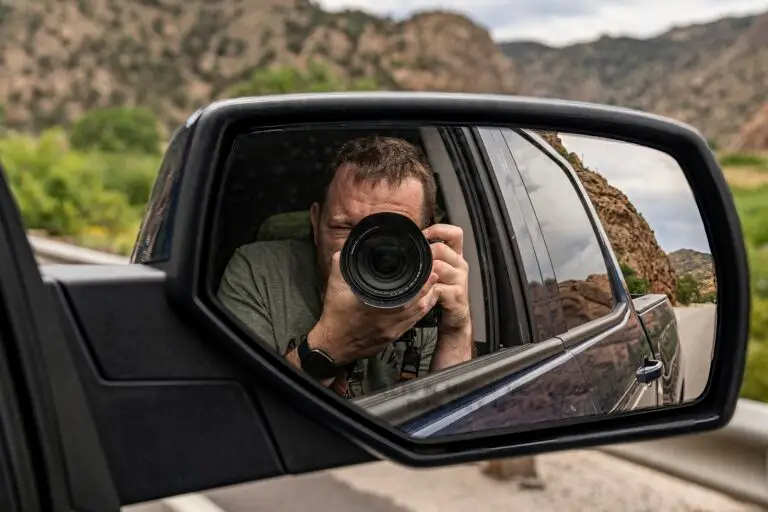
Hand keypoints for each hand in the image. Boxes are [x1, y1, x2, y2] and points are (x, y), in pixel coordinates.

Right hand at [310, 251, 439, 365]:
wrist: (333, 346)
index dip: (420, 283)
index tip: (427, 270)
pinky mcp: (392, 337)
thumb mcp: (334, 289)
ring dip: (427, 300)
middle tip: (435, 275)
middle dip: (428, 288)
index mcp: (376, 307)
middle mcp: (388, 320)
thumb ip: (339, 267)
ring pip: (418, 315)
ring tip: (434, 287)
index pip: (406, 295)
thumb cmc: (334, 319)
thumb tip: (343, 251)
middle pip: (417, 304)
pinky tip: (424, 305)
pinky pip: (412, 324)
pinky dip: (420, 313)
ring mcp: (392, 330)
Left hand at [422, 224, 470, 334]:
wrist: (455, 315)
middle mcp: (460, 264)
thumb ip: (430, 255)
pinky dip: (426, 289)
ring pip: (437, 267)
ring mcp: (460, 279)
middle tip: (414, 262)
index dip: (438, 230)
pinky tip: (422, 292)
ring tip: (416, 278)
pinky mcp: (456, 295)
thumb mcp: (438, 269)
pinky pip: (437, 287)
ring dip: (423, 272)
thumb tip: (409, 242)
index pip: (455, 233)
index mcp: (456, 255)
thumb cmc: (443, 289)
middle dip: (424, 254)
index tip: (423, 236)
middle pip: (440, 248)